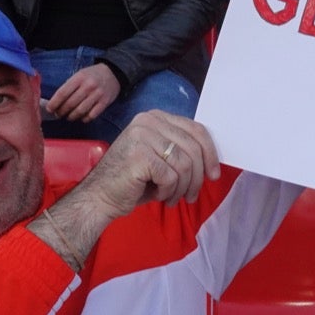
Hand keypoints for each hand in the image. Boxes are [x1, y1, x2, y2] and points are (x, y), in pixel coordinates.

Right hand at [29, 111, 221, 269]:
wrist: (99, 196)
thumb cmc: (133, 180)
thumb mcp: (160, 157)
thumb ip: (181, 150)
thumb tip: (212, 160)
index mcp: (155, 117)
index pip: (196, 130)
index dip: (210, 153)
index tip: (214, 174)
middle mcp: (148, 121)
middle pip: (194, 148)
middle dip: (197, 177)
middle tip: (191, 195)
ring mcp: (142, 136)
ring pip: (184, 165)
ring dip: (183, 187)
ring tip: (172, 197)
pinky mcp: (140, 156)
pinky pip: (171, 177)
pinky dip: (169, 191)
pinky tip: (158, 195)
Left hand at [47, 63, 120, 122]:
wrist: (113, 73)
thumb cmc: (92, 75)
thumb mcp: (79, 74)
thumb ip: (69, 86)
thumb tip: (56, 101)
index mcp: (79, 78)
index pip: (62, 93)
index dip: (54, 103)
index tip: (49, 109)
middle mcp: (88, 86)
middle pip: (70, 103)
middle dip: (61, 111)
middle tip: (58, 114)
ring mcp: (97, 95)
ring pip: (80, 111)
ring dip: (71, 117)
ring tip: (68, 117)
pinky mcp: (105, 102)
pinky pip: (92, 115)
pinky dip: (84, 119)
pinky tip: (81, 118)